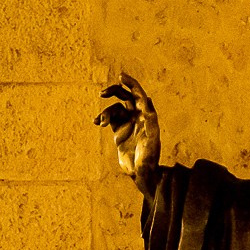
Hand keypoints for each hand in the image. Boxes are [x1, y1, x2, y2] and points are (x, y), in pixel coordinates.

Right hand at [95, 73, 160, 191]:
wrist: (141, 173)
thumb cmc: (150, 158)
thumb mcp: (152, 139)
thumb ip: (149, 121)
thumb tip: (148, 100)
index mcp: (147, 115)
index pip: (139, 94)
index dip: (131, 83)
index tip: (121, 76)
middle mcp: (138, 116)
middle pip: (125, 96)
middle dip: (114, 91)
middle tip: (102, 94)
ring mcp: (128, 123)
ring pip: (115, 108)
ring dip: (106, 112)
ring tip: (101, 122)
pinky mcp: (119, 131)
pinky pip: (109, 119)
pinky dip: (102, 118)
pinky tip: (96, 122)